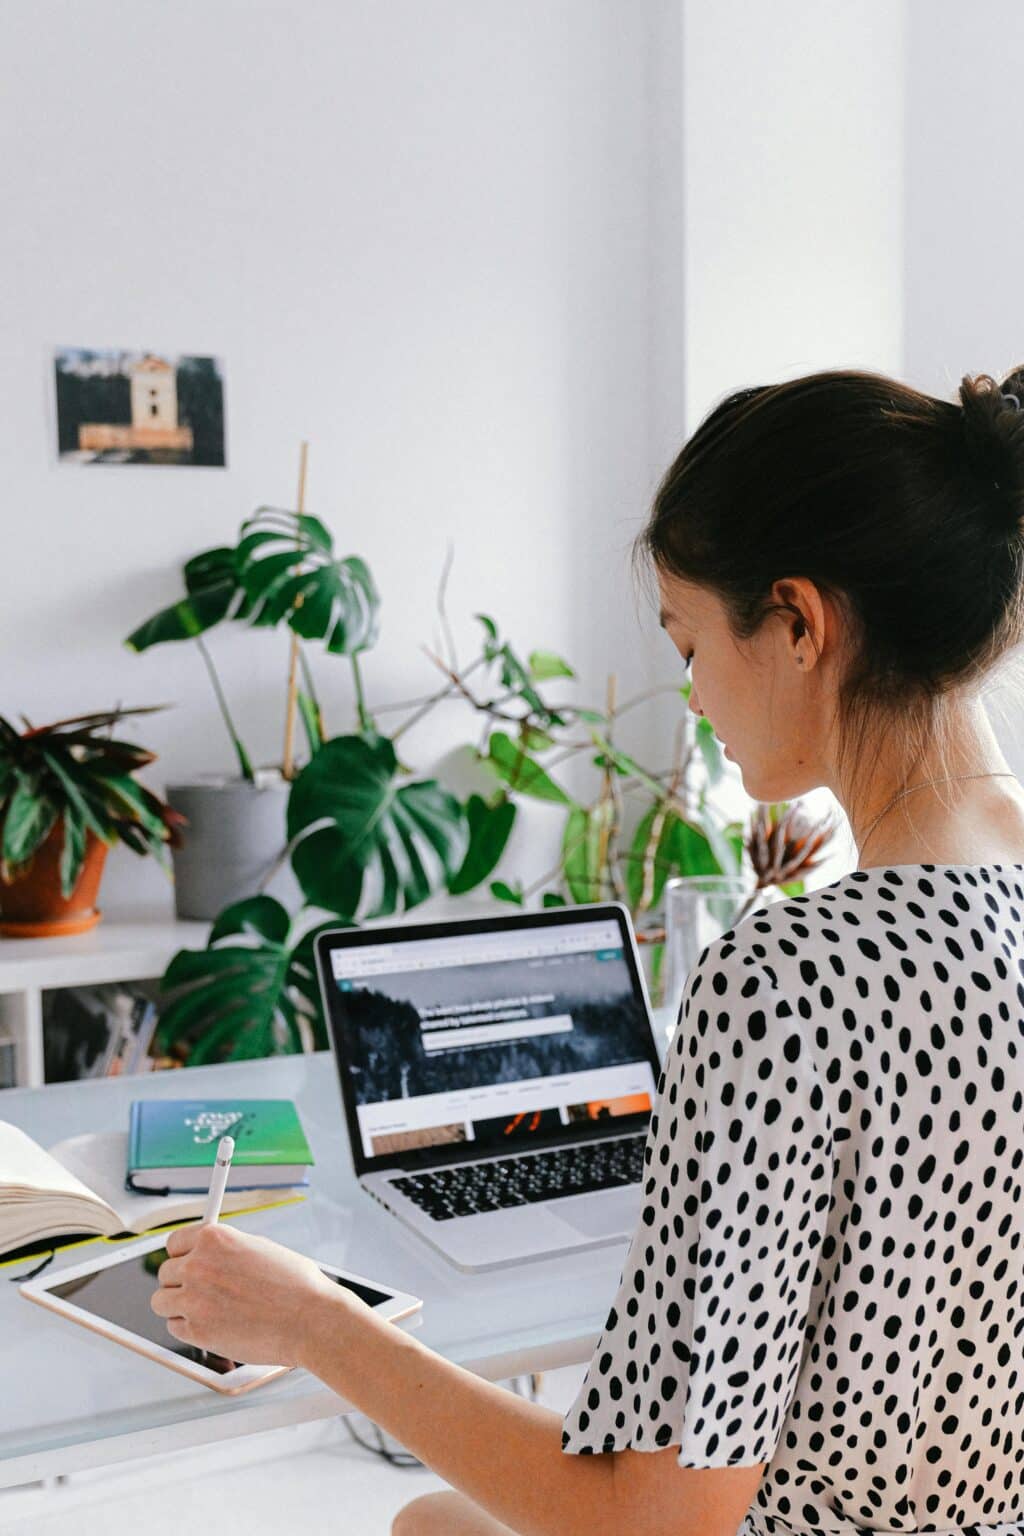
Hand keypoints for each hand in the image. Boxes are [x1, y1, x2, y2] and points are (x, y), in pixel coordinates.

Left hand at [150, 1221, 362, 1366]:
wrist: (310, 1319)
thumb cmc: (295, 1285)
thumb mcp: (259, 1247)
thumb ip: (227, 1249)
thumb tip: (210, 1253)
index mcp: (215, 1238)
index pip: (174, 1243)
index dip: (183, 1255)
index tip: (188, 1263)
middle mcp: (199, 1265)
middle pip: (165, 1273)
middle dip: (181, 1282)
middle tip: (202, 1291)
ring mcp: (194, 1299)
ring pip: (161, 1301)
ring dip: (178, 1305)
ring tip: (204, 1309)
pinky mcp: (197, 1331)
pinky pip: (174, 1327)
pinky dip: (189, 1328)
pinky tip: (212, 1325)